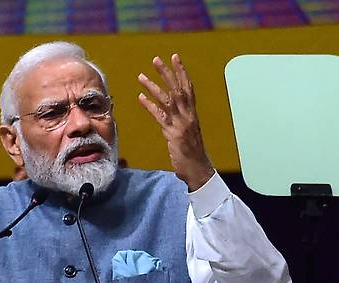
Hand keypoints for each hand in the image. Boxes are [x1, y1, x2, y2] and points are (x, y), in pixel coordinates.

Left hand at [137, 54, 213, 190]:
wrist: (198, 170)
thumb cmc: (192, 154)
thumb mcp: (187, 134)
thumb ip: (178, 123)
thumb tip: (167, 118)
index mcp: (192, 114)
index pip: (188, 88)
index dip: (181, 72)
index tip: (175, 57)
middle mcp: (188, 116)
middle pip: (178, 89)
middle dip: (167, 73)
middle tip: (156, 59)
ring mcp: (181, 124)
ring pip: (167, 100)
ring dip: (153, 86)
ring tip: (141, 76)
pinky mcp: (173, 134)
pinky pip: (160, 116)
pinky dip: (150, 106)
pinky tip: (140, 98)